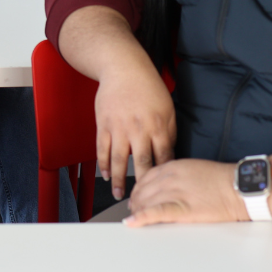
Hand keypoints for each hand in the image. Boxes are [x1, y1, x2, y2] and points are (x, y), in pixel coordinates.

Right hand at [95, 58, 175, 200]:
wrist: (123, 69)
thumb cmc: (148, 87)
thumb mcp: (168, 109)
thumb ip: (168, 133)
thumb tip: (169, 155)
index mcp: (158, 126)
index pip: (163, 157)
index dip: (163, 176)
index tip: (163, 189)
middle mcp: (138, 130)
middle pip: (142, 163)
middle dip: (142, 185)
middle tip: (141, 201)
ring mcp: (119, 128)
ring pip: (119, 160)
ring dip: (118, 180)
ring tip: (119, 194)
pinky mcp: (103, 125)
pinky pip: (102, 149)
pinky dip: (103, 164)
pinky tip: (105, 174)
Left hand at [124, 159, 247, 225]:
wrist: (239, 187)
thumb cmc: (222, 179)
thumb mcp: (193, 168)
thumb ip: (175, 174)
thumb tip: (163, 184)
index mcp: (173, 166)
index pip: (146, 178)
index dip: (138, 189)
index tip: (136, 196)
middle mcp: (171, 177)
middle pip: (143, 191)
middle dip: (135, 202)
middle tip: (133, 210)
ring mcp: (176, 192)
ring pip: (146, 202)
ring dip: (137, 211)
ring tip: (134, 218)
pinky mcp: (183, 208)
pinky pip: (157, 213)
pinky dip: (142, 218)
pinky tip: (133, 222)